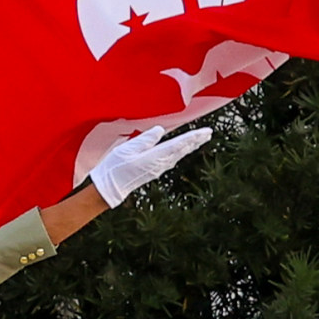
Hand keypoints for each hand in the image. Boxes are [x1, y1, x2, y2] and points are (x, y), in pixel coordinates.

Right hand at [90, 123, 214, 207]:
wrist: (110, 188)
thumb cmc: (115, 167)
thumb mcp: (127, 149)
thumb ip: (145, 139)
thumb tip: (160, 130)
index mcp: (155, 157)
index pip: (178, 145)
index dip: (193, 137)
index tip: (206, 132)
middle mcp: (161, 164)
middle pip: (182, 149)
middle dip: (196, 141)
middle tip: (209, 133)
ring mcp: (158, 168)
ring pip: (179, 154)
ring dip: (190, 145)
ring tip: (201, 138)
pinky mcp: (154, 170)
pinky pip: (172, 158)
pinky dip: (181, 151)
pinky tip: (184, 149)